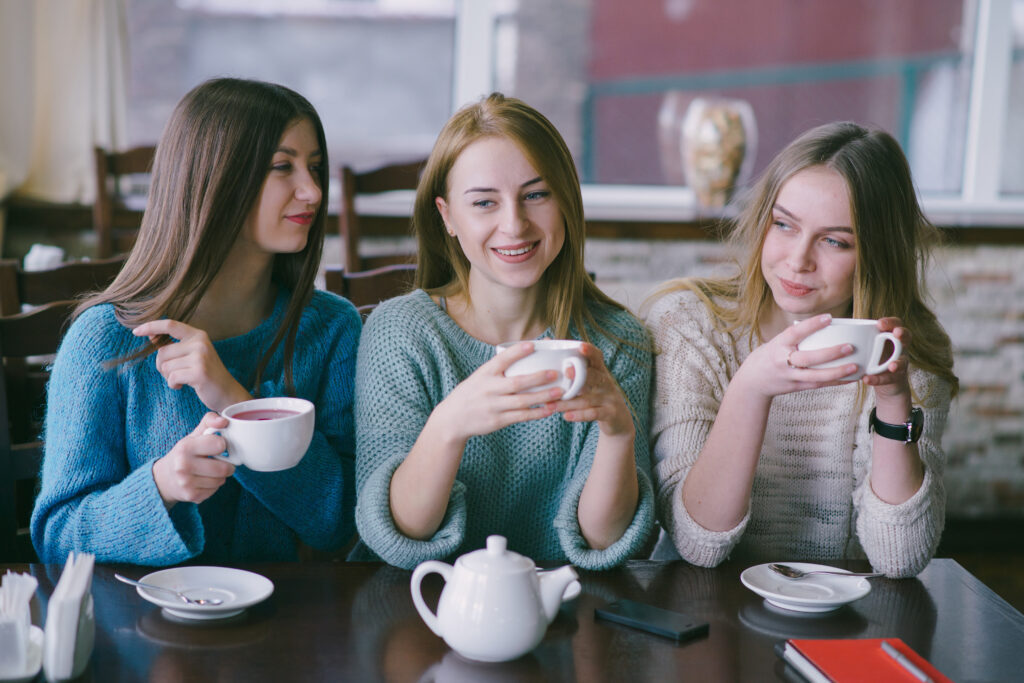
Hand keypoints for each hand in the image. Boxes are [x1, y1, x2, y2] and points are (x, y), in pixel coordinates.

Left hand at [133, 319, 250, 411]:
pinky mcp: (199, 372)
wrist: (227, 392)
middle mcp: (200, 343)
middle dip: (163, 366)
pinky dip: (174, 385)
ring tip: (183, 379)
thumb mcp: (194, 354)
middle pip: (162, 352)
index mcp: (198, 335)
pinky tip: (184, 386)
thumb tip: (150, 335)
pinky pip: (171, 378)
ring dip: (169, 377)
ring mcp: (200, 357)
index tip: (136, 331)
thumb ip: (176, 345)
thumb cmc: (206, 374)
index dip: (151, 326)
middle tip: (177, 373)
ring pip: (165, 366)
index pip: (170, 325)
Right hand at [152, 413, 235, 506]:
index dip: (222, 445)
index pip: (219, 444)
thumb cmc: (184, 453)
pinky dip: (214, 486)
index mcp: (185, 447)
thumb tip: (224, 421)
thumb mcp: (194, 435)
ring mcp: (187, 483)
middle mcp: (183, 466)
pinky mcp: (192, 496)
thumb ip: (210, 421)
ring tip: (210, 471)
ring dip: (221, 476)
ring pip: (221, 480)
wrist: (163, 478)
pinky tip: (204, 480)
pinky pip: (215, 490)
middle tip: (220, 462)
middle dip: (227, 465)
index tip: (216, 446)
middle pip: (224, 468)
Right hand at [432, 341, 564, 441]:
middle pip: (517, 382)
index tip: (532, 345)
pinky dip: (536, 413)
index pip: (502, 359)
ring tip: (560, 392)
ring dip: (543, 397)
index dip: (517, 352)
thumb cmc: (473, 392)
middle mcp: (489, 389)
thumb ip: (499, 368)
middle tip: (556, 373)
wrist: (453, 419)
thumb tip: (528, 351)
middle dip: (538, 378)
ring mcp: (493, 406)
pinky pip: (520, 416)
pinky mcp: (497, 421)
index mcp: (485, 373)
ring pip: (522, 401)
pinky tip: (549, 409)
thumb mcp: (480, 376)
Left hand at [547, 344, 634, 437]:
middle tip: (566, 372)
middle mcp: (606, 382)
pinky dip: (579, 415)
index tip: (580, 346)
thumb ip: (572, 365)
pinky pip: (593, 414)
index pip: (597, 357)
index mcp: (599, 371)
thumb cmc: (595, 394)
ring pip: (587, 399)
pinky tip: (566, 416)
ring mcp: (609, 398)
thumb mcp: (588, 379)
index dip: (590, 351)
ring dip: (568, 403)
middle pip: (594, 377)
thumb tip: (547, 339)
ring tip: (550, 405)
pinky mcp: (610, 414)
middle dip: (580, 375)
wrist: (618, 419)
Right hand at [737, 314, 859, 399]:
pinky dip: (837, 381)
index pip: (795, 332)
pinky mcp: (797, 387)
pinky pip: (819, 384)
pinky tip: (851, 377)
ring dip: (837, 372)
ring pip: (816, 376)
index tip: (829, 318)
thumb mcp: (777, 341)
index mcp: (779, 344)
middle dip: (830, 353)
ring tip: (855, 366)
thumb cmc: (771, 355)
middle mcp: (783, 361)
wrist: (754, 380)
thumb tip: (825, 325)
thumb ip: (797, 336)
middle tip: (849, 346)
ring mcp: (790, 376)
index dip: (812, 325)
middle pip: (808, 358)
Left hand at [862, 317, 912, 402]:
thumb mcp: (864, 345)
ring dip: (897, 363)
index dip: (890, 322)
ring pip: (902, 360)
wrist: (882, 380)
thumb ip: (854, 337)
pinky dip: (878, 379)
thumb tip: (827, 329)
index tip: (879, 323)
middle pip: (906, 337)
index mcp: (890, 336)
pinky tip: (867, 379)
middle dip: (902, 334)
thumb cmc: (871, 357)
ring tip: (891, 366)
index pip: (895, 323)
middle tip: (896, 333)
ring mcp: (900, 362)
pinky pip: (889, 378)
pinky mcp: (897, 377)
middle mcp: (899, 347)